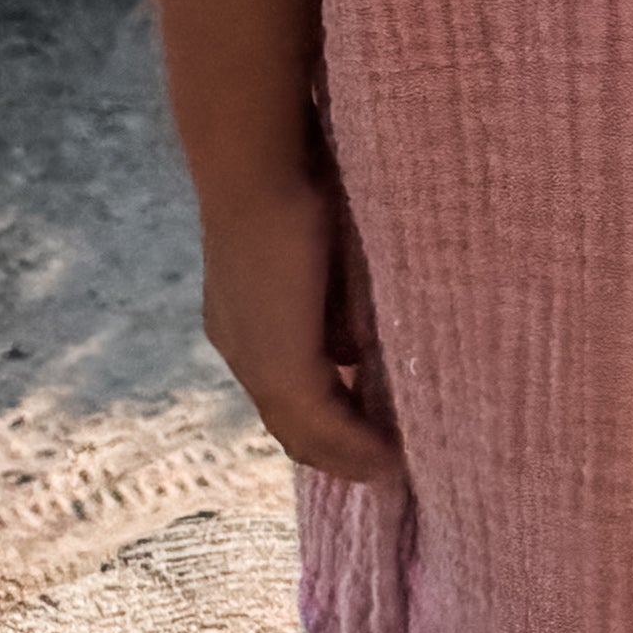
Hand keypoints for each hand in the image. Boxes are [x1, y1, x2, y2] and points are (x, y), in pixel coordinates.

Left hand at [196, 153, 405, 488]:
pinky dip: (354, 446)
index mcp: (245, 315)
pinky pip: (319, 424)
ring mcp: (254, 360)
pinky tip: (387, 458)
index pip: (285, 378)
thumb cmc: (298, 179)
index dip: (324, 407)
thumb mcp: (321, 244)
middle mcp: (240, 345)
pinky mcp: (278, 365)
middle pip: (289, 418)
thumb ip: (336, 293)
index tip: (369, 423)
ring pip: (300, 430)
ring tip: (391, 467)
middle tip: (386, 462)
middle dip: (335, 445)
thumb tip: (361, 340)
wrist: (257, 165)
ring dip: (346, 453)